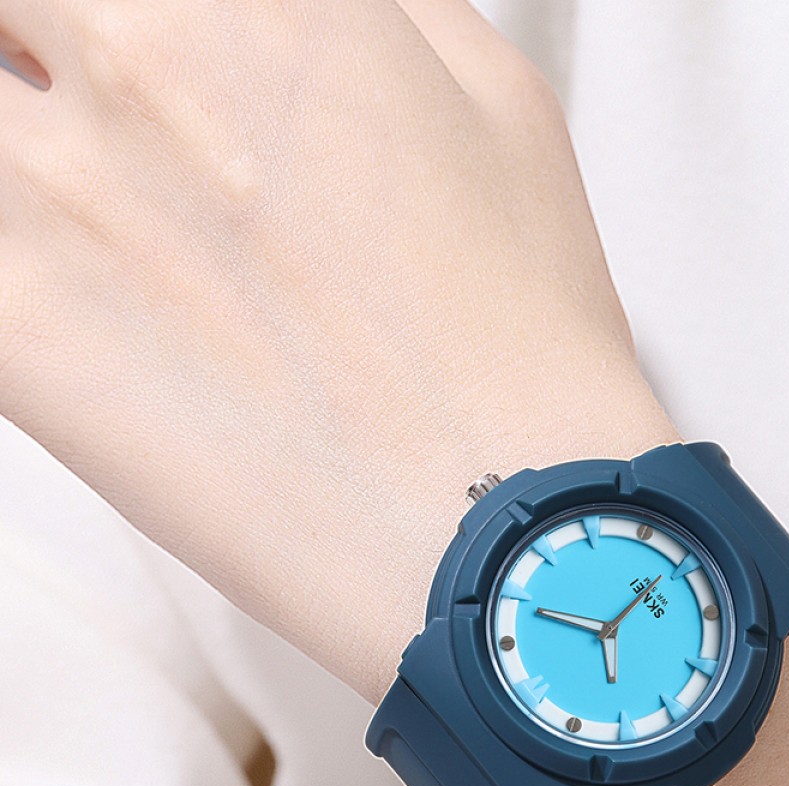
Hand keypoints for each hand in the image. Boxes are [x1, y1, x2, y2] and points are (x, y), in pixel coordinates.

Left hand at [0, 0, 675, 700]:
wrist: (501, 517)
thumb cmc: (523, 335)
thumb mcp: (502, 108)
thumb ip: (385, 12)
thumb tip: (317, 10)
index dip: (119, 29)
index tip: (139, 65)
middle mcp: (137, 62)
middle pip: (13, 14)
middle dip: (45, 55)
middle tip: (97, 125)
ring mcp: (55, 201)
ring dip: (27, 165)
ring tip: (108, 236)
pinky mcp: (18, 339)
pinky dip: (12, 280)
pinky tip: (76, 316)